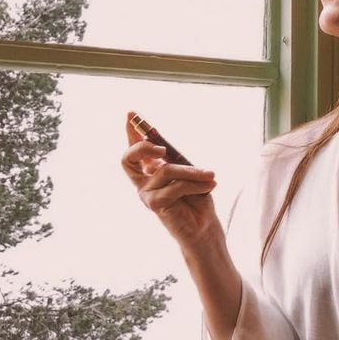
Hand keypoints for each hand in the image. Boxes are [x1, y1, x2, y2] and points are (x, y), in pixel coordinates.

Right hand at [121, 112, 223, 253]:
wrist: (204, 226)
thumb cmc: (196, 198)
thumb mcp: (188, 172)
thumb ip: (176, 159)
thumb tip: (163, 144)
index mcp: (150, 171)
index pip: (135, 149)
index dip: (132, 131)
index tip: (132, 113)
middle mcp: (143, 182)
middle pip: (127, 159)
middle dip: (142, 147)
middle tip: (163, 148)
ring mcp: (146, 194)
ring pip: (166, 171)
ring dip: (192, 171)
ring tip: (210, 175)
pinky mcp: (154, 205)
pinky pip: (176, 186)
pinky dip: (196, 184)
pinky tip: (210, 186)